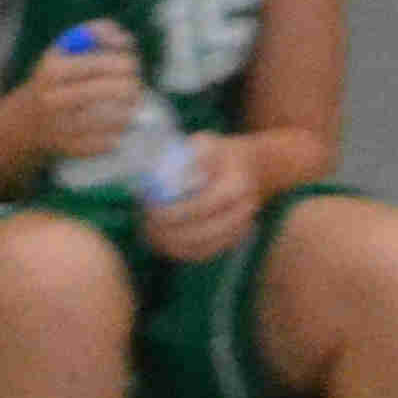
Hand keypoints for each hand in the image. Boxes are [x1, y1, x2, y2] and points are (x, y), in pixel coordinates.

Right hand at [28, 24, 148, 163]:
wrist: (27, 122)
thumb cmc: (57, 78)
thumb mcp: (66, 48)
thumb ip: (97, 33)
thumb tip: (125, 39)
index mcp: (54, 70)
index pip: (112, 64)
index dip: (129, 62)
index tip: (130, 66)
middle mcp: (55, 99)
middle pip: (123, 90)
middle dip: (133, 86)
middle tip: (132, 86)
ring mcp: (62, 127)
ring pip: (122, 118)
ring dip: (129, 110)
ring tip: (124, 106)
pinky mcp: (72, 149)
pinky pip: (113, 141)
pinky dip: (117, 133)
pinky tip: (111, 127)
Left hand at [135, 140, 265, 263]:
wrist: (254, 169)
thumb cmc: (222, 154)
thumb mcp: (207, 143)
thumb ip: (187, 159)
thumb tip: (162, 177)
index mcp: (237, 186)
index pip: (202, 206)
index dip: (173, 212)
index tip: (149, 209)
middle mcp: (243, 212)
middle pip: (201, 232)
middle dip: (168, 232)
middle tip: (143, 223)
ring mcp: (240, 229)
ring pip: (201, 248)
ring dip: (171, 244)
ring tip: (147, 233)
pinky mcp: (232, 240)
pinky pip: (203, 254)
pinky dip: (179, 251)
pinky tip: (160, 242)